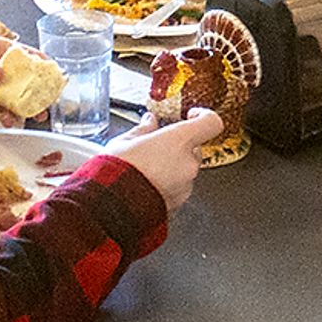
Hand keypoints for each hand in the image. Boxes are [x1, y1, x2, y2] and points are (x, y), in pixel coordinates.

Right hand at [105, 111, 220, 211]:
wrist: (111, 206)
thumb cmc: (117, 172)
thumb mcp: (124, 141)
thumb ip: (143, 129)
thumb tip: (150, 122)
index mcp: (179, 141)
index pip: (211, 122)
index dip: (203, 116)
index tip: (192, 115)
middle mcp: (188, 163)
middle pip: (195, 148)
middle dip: (177, 147)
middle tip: (155, 147)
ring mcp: (185, 186)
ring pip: (185, 170)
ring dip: (171, 167)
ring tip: (145, 168)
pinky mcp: (178, 203)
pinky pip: (177, 188)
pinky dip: (166, 184)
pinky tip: (145, 183)